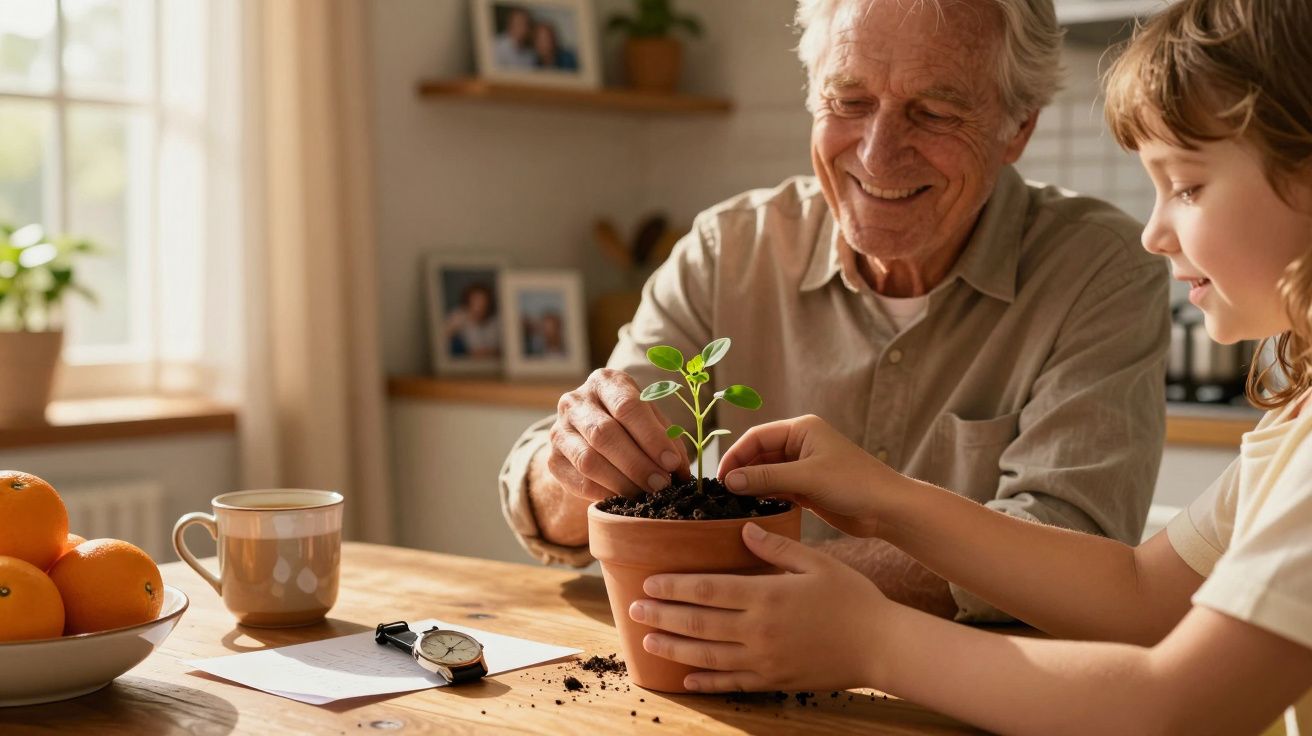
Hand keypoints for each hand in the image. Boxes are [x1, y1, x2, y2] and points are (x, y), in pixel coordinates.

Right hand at [547, 368, 690, 501]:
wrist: (590, 436)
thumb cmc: (630, 424)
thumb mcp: (650, 420)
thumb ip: (666, 438)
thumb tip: (679, 469)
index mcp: (605, 382)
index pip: (627, 406)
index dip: (652, 437)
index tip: (671, 463)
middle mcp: (576, 401)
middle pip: (605, 434)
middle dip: (637, 463)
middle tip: (661, 484)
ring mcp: (559, 430)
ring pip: (588, 460)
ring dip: (622, 482)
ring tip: (646, 495)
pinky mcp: (552, 460)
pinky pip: (579, 482)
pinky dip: (606, 494)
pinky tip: (625, 500)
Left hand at [632, 523, 891, 691]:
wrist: (882, 645)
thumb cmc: (852, 597)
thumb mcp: (816, 562)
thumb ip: (776, 548)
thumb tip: (742, 528)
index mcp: (766, 595)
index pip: (708, 590)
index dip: (675, 587)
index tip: (649, 583)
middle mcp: (759, 630)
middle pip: (699, 623)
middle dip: (662, 616)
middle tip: (633, 610)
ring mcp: (764, 659)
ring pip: (707, 656)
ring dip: (674, 648)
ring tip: (648, 640)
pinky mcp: (774, 679)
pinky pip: (732, 683)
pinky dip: (705, 682)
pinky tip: (685, 678)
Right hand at [718, 414, 908, 537]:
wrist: (887, 509)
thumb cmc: (854, 483)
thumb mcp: (807, 478)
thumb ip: (766, 478)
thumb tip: (729, 480)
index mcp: (802, 429)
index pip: (757, 436)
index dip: (735, 455)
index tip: (719, 478)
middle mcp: (800, 444)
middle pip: (759, 455)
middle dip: (741, 471)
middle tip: (722, 494)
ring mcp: (803, 467)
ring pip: (766, 474)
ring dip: (751, 486)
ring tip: (732, 504)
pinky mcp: (807, 488)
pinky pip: (777, 489)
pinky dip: (764, 497)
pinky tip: (752, 509)